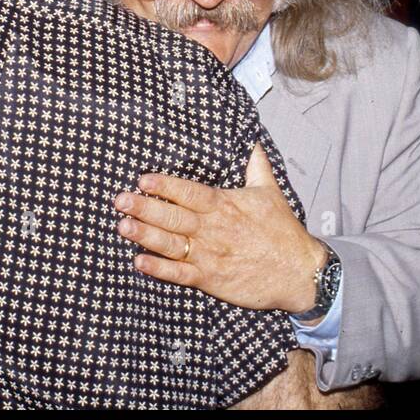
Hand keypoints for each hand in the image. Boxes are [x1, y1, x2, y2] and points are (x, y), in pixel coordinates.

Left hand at [115, 142, 325, 313]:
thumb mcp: (270, 192)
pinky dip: (159, 269)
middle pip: (173, 216)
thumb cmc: (283, 232)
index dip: (165, 186)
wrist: (299, 272)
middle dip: (145, 207)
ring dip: (145, 235)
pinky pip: (180, 273)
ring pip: (171, 243)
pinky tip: (140, 262)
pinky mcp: (211, 279)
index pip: (190, 192)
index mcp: (225, 205)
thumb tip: (251, 141)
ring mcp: (210, 255)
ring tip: (122, 226)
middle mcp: (214, 229)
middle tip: (120, 200)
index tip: (144, 179)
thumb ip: (256, 165)